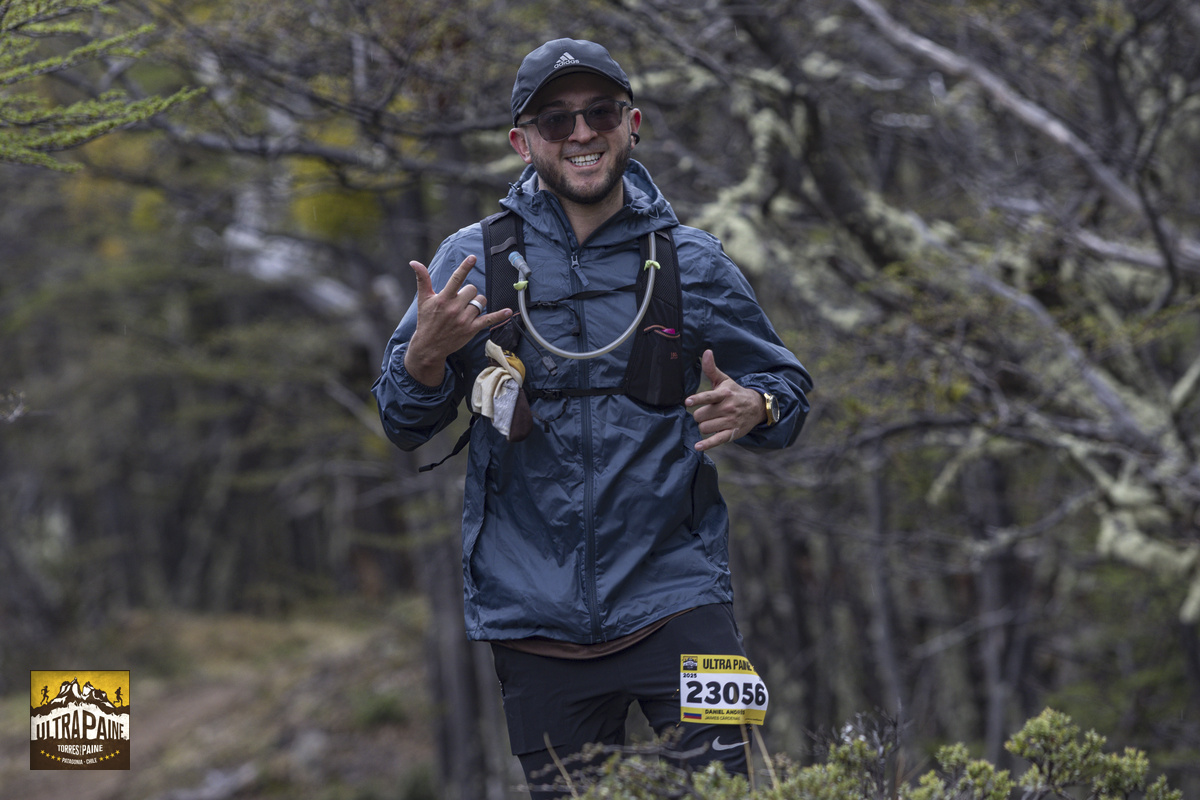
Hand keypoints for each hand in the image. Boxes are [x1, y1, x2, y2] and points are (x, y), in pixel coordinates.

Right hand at [404, 254, 511, 386]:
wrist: (429, 345)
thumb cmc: (426, 320)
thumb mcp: (423, 299)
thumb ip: (422, 279)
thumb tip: (414, 262)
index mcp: (443, 299)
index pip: (456, 279)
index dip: (465, 267)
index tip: (473, 257)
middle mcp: (454, 308)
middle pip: (472, 289)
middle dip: (468, 293)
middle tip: (460, 301)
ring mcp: (464, 319)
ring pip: (480, 301)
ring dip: (476, 303)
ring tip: (465, 310)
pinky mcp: (471, 329)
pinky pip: (489, 319)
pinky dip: (499, 315)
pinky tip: (508, 311)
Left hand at [685, 350, 767, 452]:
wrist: (756, 407)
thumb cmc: (735, 393)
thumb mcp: (724, 380)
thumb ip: (711, 368)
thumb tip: (706, 352)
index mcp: (724, 394)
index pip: (709, 397)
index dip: (697, 399)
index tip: (688, 402)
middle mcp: (727, 408)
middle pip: (701, 416)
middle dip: (699, 415)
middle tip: (705, 412)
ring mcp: (730, 422)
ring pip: (705, 427)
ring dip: (703, 426)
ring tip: (709, 421)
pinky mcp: (732, 433)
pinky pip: (717, 440)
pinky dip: (706, 444)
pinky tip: (698, 446)